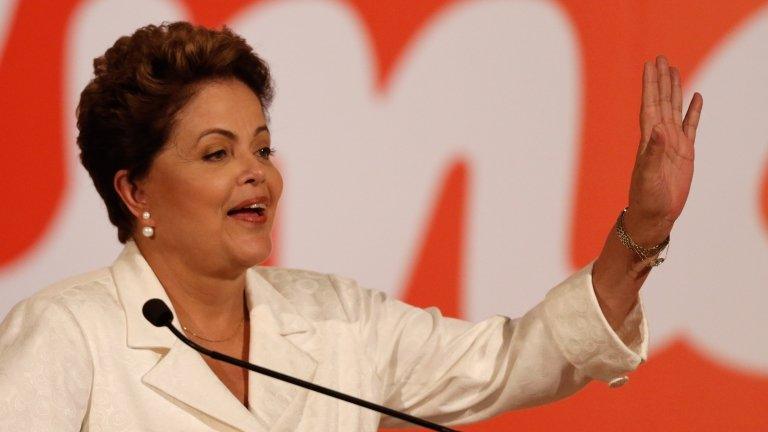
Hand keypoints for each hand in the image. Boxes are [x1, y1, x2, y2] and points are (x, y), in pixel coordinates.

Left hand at [625, 56, 703, 244]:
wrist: (654, 216)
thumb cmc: (646, 199)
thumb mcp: (647, 176)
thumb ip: (652, 153)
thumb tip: (658, 130)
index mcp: (648, 140)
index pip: (650, 105)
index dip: (650, 84)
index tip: (650, 65)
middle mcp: (659, 137)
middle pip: (661, 101)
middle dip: (661, 80)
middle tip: (660, 58)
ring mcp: (672, 144)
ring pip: (674, 109)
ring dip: (675, 90)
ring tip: (674, 70)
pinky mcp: (685, 153)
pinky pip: (691, 126)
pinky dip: (693, 111)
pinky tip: (696, 97)